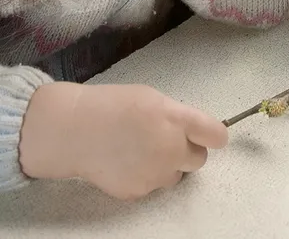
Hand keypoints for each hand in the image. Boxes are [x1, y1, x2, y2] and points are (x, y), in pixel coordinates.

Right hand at [19, 82, 227, 199]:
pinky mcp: (138, 192)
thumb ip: (176, 115)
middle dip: (188, 151)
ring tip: (139, 150)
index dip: (216, 135)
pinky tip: (124, 162)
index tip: (212, 136)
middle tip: (167, 141)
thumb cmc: (111, 106)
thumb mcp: (150, 97)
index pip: (216, 134)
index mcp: (174, 119)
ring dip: (166, 165)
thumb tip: (196, 131)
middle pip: (200, 160)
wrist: (72, 130)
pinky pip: (152, 186)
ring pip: (175, 175)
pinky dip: (143, 176)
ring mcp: (154, 174)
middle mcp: (170, 149)